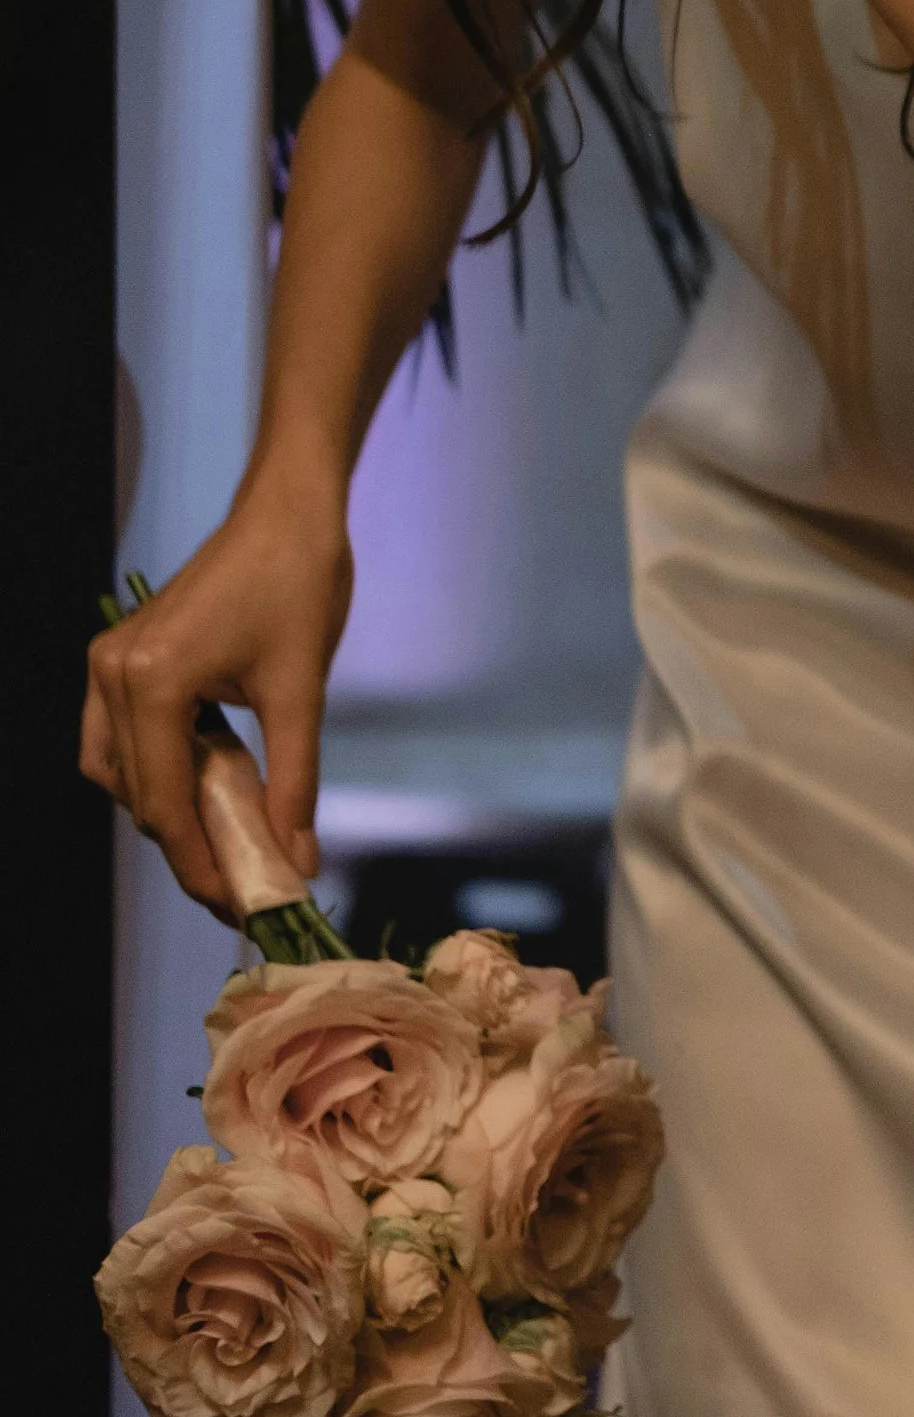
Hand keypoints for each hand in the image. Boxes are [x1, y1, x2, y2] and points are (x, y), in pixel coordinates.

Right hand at [83, 482, 352, 917]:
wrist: (287, 508)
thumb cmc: (300, 584)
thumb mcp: (301, 691)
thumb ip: (294, 784)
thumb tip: (298, 862)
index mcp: (151, 681)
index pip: (163, 804)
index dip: (201, 866)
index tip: (243, 907)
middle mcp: (112, 674)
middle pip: (136, 795)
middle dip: (186, 846)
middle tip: (243, 885)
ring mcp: (110, 663)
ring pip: (120, 771)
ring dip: (168, 810)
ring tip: (230, 843)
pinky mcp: (122, 656)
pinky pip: (123, 737)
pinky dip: (159, 771)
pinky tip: (210, 787)